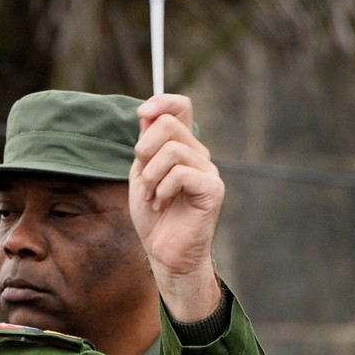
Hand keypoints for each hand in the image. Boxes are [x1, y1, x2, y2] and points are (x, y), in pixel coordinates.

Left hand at [129, 94, 223, 321]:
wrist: (165, 253)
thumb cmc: (154, 215)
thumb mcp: (141, 173)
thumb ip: (146, 143)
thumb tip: (146, 111)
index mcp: (182, 147)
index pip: (181, 106)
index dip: (162, 102)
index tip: (142, 113)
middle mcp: (199, 155)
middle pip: (169, 125)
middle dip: (144, 150)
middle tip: (144, 177)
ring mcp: (208, 172)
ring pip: (171, 150)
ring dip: (150, 176)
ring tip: (152, 197)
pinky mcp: (212, 190)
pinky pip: (180, 173)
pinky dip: (162, 189)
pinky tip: (162, 204)